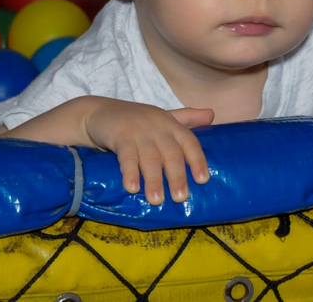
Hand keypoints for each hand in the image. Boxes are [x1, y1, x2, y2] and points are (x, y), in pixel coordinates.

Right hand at [83, 100, 212, 204]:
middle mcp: (158, 127)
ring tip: (156, 200)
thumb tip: (212, 114)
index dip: (197, 160)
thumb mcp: (163, 116)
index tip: (203, 180)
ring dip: (154, 179)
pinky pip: (126, 156)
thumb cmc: (136, 119)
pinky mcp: (119, 136)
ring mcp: (138, 131)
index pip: (189, 141)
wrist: (100, 112)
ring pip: (150, 157)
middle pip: (171, 153)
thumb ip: (187, 118)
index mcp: (171, 124)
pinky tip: (132, 188)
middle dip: (177, 176)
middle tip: (180, 198)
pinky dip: (130, 172)